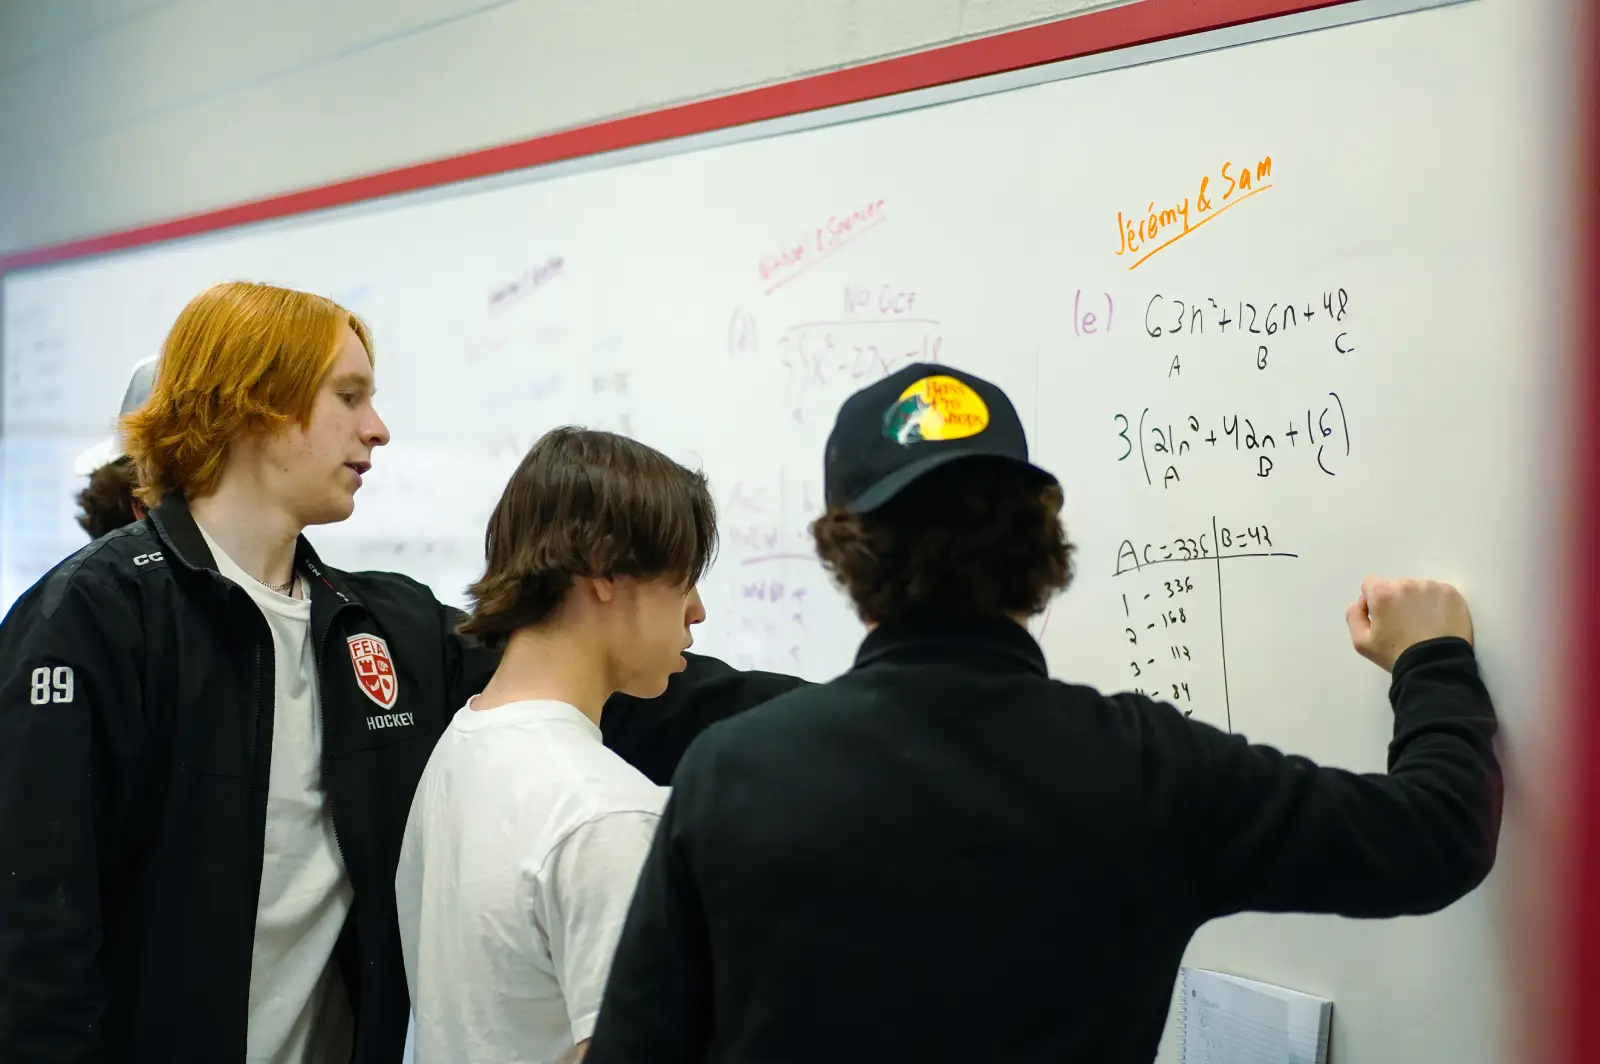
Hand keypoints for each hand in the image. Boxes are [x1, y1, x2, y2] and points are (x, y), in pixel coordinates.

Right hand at [1345, 576, 1473, 672]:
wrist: (1436, 665)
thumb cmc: (1399, 655)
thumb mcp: (1362, 642)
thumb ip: (1353, 616)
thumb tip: (1361, 604)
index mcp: (1382, 593)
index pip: (1371, 583)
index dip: (1373, 600)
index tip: (1382, 616)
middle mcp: (1406, 585)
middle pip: (1395, 586)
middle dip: (1397, 601)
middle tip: (1404, 624)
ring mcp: (1430, 587)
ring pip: (1417, 589)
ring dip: (1417, 602)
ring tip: (1422, 625)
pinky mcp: (1450, 594)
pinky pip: (1438, 593)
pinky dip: (1436, 604)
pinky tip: (1436, 622)